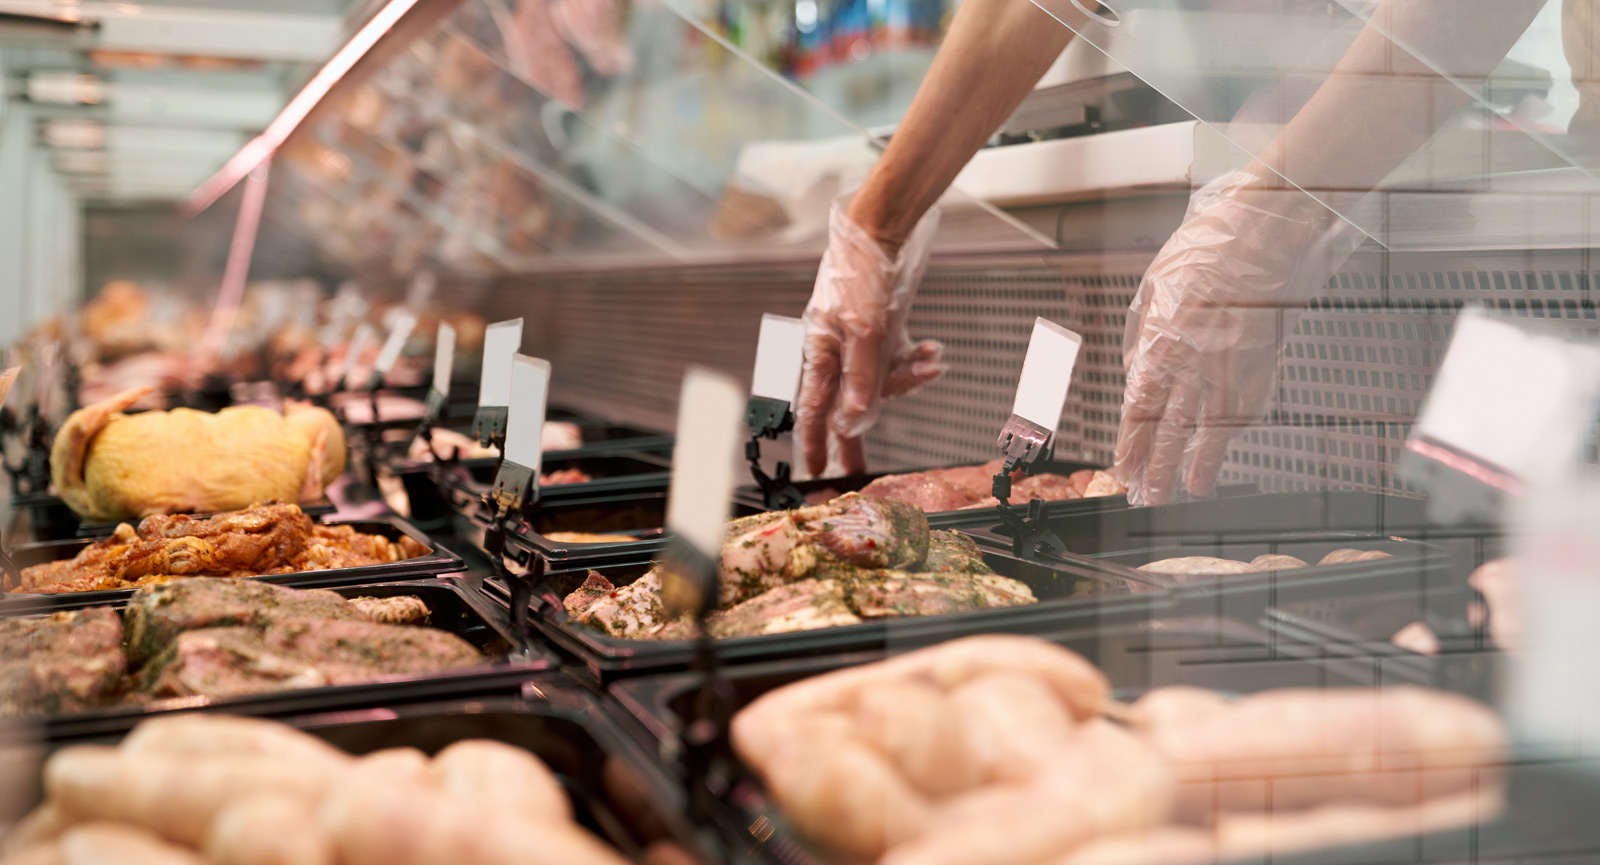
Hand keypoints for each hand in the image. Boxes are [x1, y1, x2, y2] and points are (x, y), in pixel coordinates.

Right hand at [797, 198, 943, 476]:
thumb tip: (855, 421)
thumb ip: (861, 377)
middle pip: (847, 400)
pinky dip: (916, 358)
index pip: (813, 408)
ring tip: (931, 362)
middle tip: (862, 470)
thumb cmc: (861, 272)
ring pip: (879, 379)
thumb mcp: (864, 330)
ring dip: (908, 377)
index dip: (812, 442)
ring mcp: (859, 341)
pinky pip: (897, 357)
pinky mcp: (881, 330)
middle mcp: (836, 350)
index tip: (813, 472)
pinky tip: (934, 351)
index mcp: (820, 351)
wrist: (881, 229)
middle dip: (860, 429)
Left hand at [1113, 171, 1364, 504]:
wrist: (1263, 234)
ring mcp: (1233, 368)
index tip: (1124, 467)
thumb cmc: (1207, 250)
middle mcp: (1195, 365)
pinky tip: (1225, 451)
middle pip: (1172, 430)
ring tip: (1189, 492)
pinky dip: (1233, 435)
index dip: (1132, 444)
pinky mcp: (1264, 365)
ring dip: (1198, 465)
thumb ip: (1144, 333)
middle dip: (1159, 468)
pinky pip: (1245, 409)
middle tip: (1149, 497)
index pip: (1141, 409)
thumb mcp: (1155, 287)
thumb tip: (1137, 366)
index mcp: (1162, 345)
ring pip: (1212, 430)